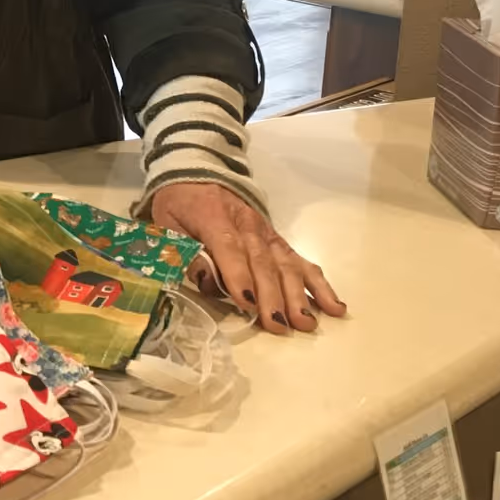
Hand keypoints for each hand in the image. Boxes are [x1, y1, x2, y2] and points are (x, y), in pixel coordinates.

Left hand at [149, 183, 346, 336]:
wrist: (197, 174)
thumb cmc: (179, 204)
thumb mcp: (166, 222)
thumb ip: (184, 251)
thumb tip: (206, 279)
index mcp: (214, 217)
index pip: (229, 248)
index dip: (238, 276)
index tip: (246, 303)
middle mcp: (247, 225)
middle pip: (262, 261)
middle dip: (271, 295)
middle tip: (278, 324)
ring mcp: (266, 233)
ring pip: (285, 263)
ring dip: (297, 294)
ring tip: (306, 322)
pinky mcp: (277, 240)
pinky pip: (300, 261)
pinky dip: (317, 283)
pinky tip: (333, 305)